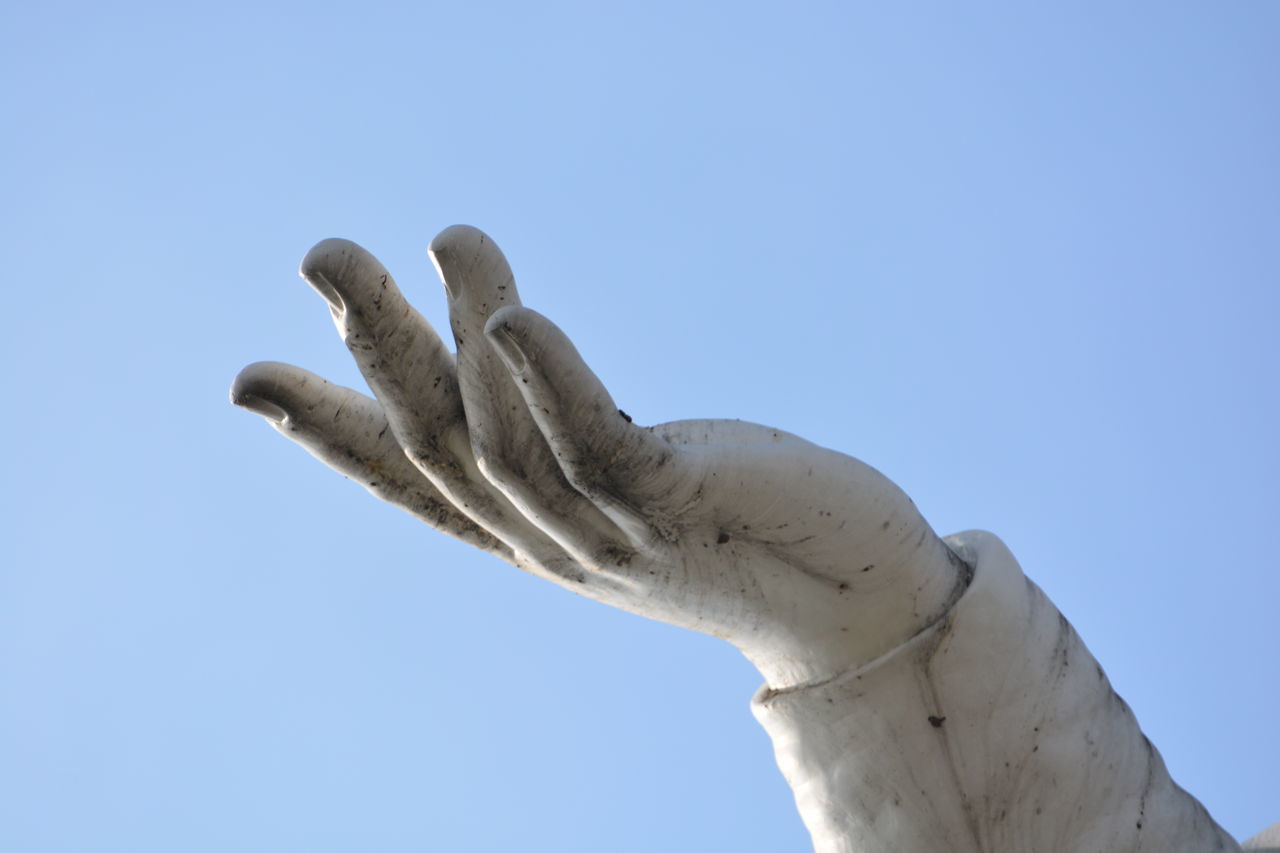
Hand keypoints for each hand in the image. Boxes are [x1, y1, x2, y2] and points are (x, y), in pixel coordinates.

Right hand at [231, 227, 966, 688]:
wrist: (851, 598)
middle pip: (439, 446)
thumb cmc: (738, 525)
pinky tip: (515, 319)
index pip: (415, 486)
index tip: (251, 381)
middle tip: (323, 253)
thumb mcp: (628, 481)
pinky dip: (549, 382)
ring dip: (461, 334)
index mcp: (532, 532)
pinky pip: (594, 447)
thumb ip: (560, 434)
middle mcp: (551, 542)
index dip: (330, 435)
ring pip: (503, 439)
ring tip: (452, 237)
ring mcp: (607, 535)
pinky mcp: (675, 509)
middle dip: (375, 349)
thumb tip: (503, 348)